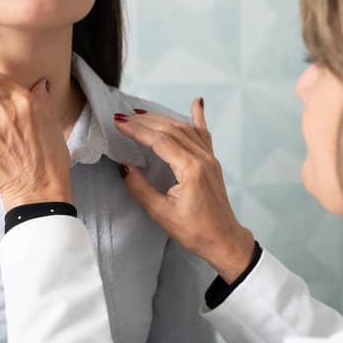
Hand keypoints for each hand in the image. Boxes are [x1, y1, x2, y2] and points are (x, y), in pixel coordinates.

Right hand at [116, 101, 253, 281]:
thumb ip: (140, 188)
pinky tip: (197, 103)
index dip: (137, 130)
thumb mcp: (161, 213)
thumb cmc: (195, 231)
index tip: (119, 123)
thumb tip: (125, 167)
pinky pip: (203, 134)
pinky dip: (198, 117)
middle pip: (171, 129)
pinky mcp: (212, 162)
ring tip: (141, 113)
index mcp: (190, 169)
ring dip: (161, 118)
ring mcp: (210, 158)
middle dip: (145, 121)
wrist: (224, 240)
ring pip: (184, 128)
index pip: (160, 140)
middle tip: (123, 117)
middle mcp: (202, 158)